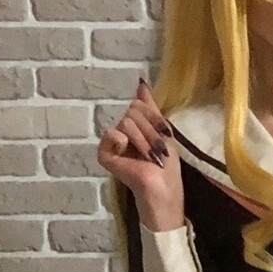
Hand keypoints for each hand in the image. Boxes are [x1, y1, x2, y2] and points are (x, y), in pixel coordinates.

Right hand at [97, 79, 184, 231]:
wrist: (162, 188)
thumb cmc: (167, 164)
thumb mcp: (163, 130)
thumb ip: (151, 108)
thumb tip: (141, 83)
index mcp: (136, 125)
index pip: (137, 104)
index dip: (152, 116)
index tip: (164, 132)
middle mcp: (122, 130)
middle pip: (131, 111)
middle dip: (149, 128)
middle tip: (157, 149)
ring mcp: (113, 143)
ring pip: (125, 122)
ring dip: (143, 138)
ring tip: (148, 155)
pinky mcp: (105, 154)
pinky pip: (110, 135)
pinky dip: (122, 141)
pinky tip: (126, 152)